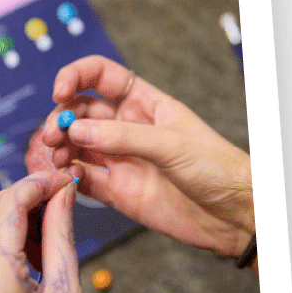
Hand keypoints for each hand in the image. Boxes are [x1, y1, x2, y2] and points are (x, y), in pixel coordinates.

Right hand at [40, 56, 253, 263]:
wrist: (236, 215)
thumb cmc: (218, 168)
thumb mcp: (172, 144)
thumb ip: (123, 137)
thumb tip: (78, 128)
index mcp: (143, 104)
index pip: (100, 76)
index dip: (75, 77)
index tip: (59, 91)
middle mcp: (126, 128)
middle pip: (80, 112)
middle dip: (62, 119)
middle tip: (55, 135)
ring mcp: (119, 159)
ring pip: (76, 144)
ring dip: (59, 147)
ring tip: (57, 157)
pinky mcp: (116, 190)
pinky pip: (83, 178)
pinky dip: (68, 176)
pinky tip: (67, 177)